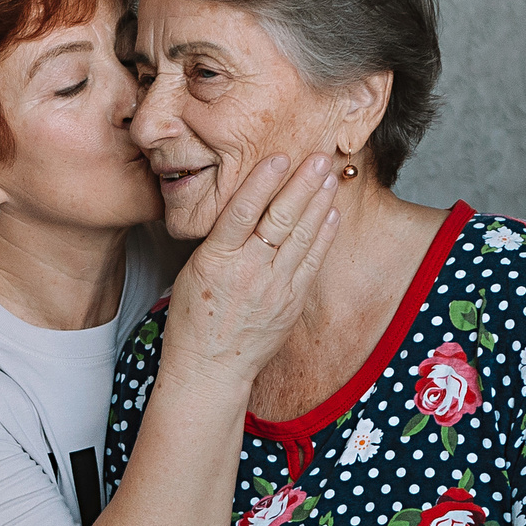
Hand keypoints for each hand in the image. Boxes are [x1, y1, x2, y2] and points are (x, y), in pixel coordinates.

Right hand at [161, 154, 341, 391]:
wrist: (210, 369)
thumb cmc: (194, 320)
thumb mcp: (193, 272)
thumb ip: (220, 241)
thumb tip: (247, 207)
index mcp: (216, 261)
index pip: (242, 212)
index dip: (262, 182)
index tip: (279, 157)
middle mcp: (248, 271)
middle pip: (280, 219)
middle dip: (301, 184)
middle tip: (318, 156)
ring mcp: (274, 288)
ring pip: (301, 236)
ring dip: (318, 203)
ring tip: (330, 175)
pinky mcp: (291, 302)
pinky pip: (311, 262)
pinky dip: (323, 235)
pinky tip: (332, 213)